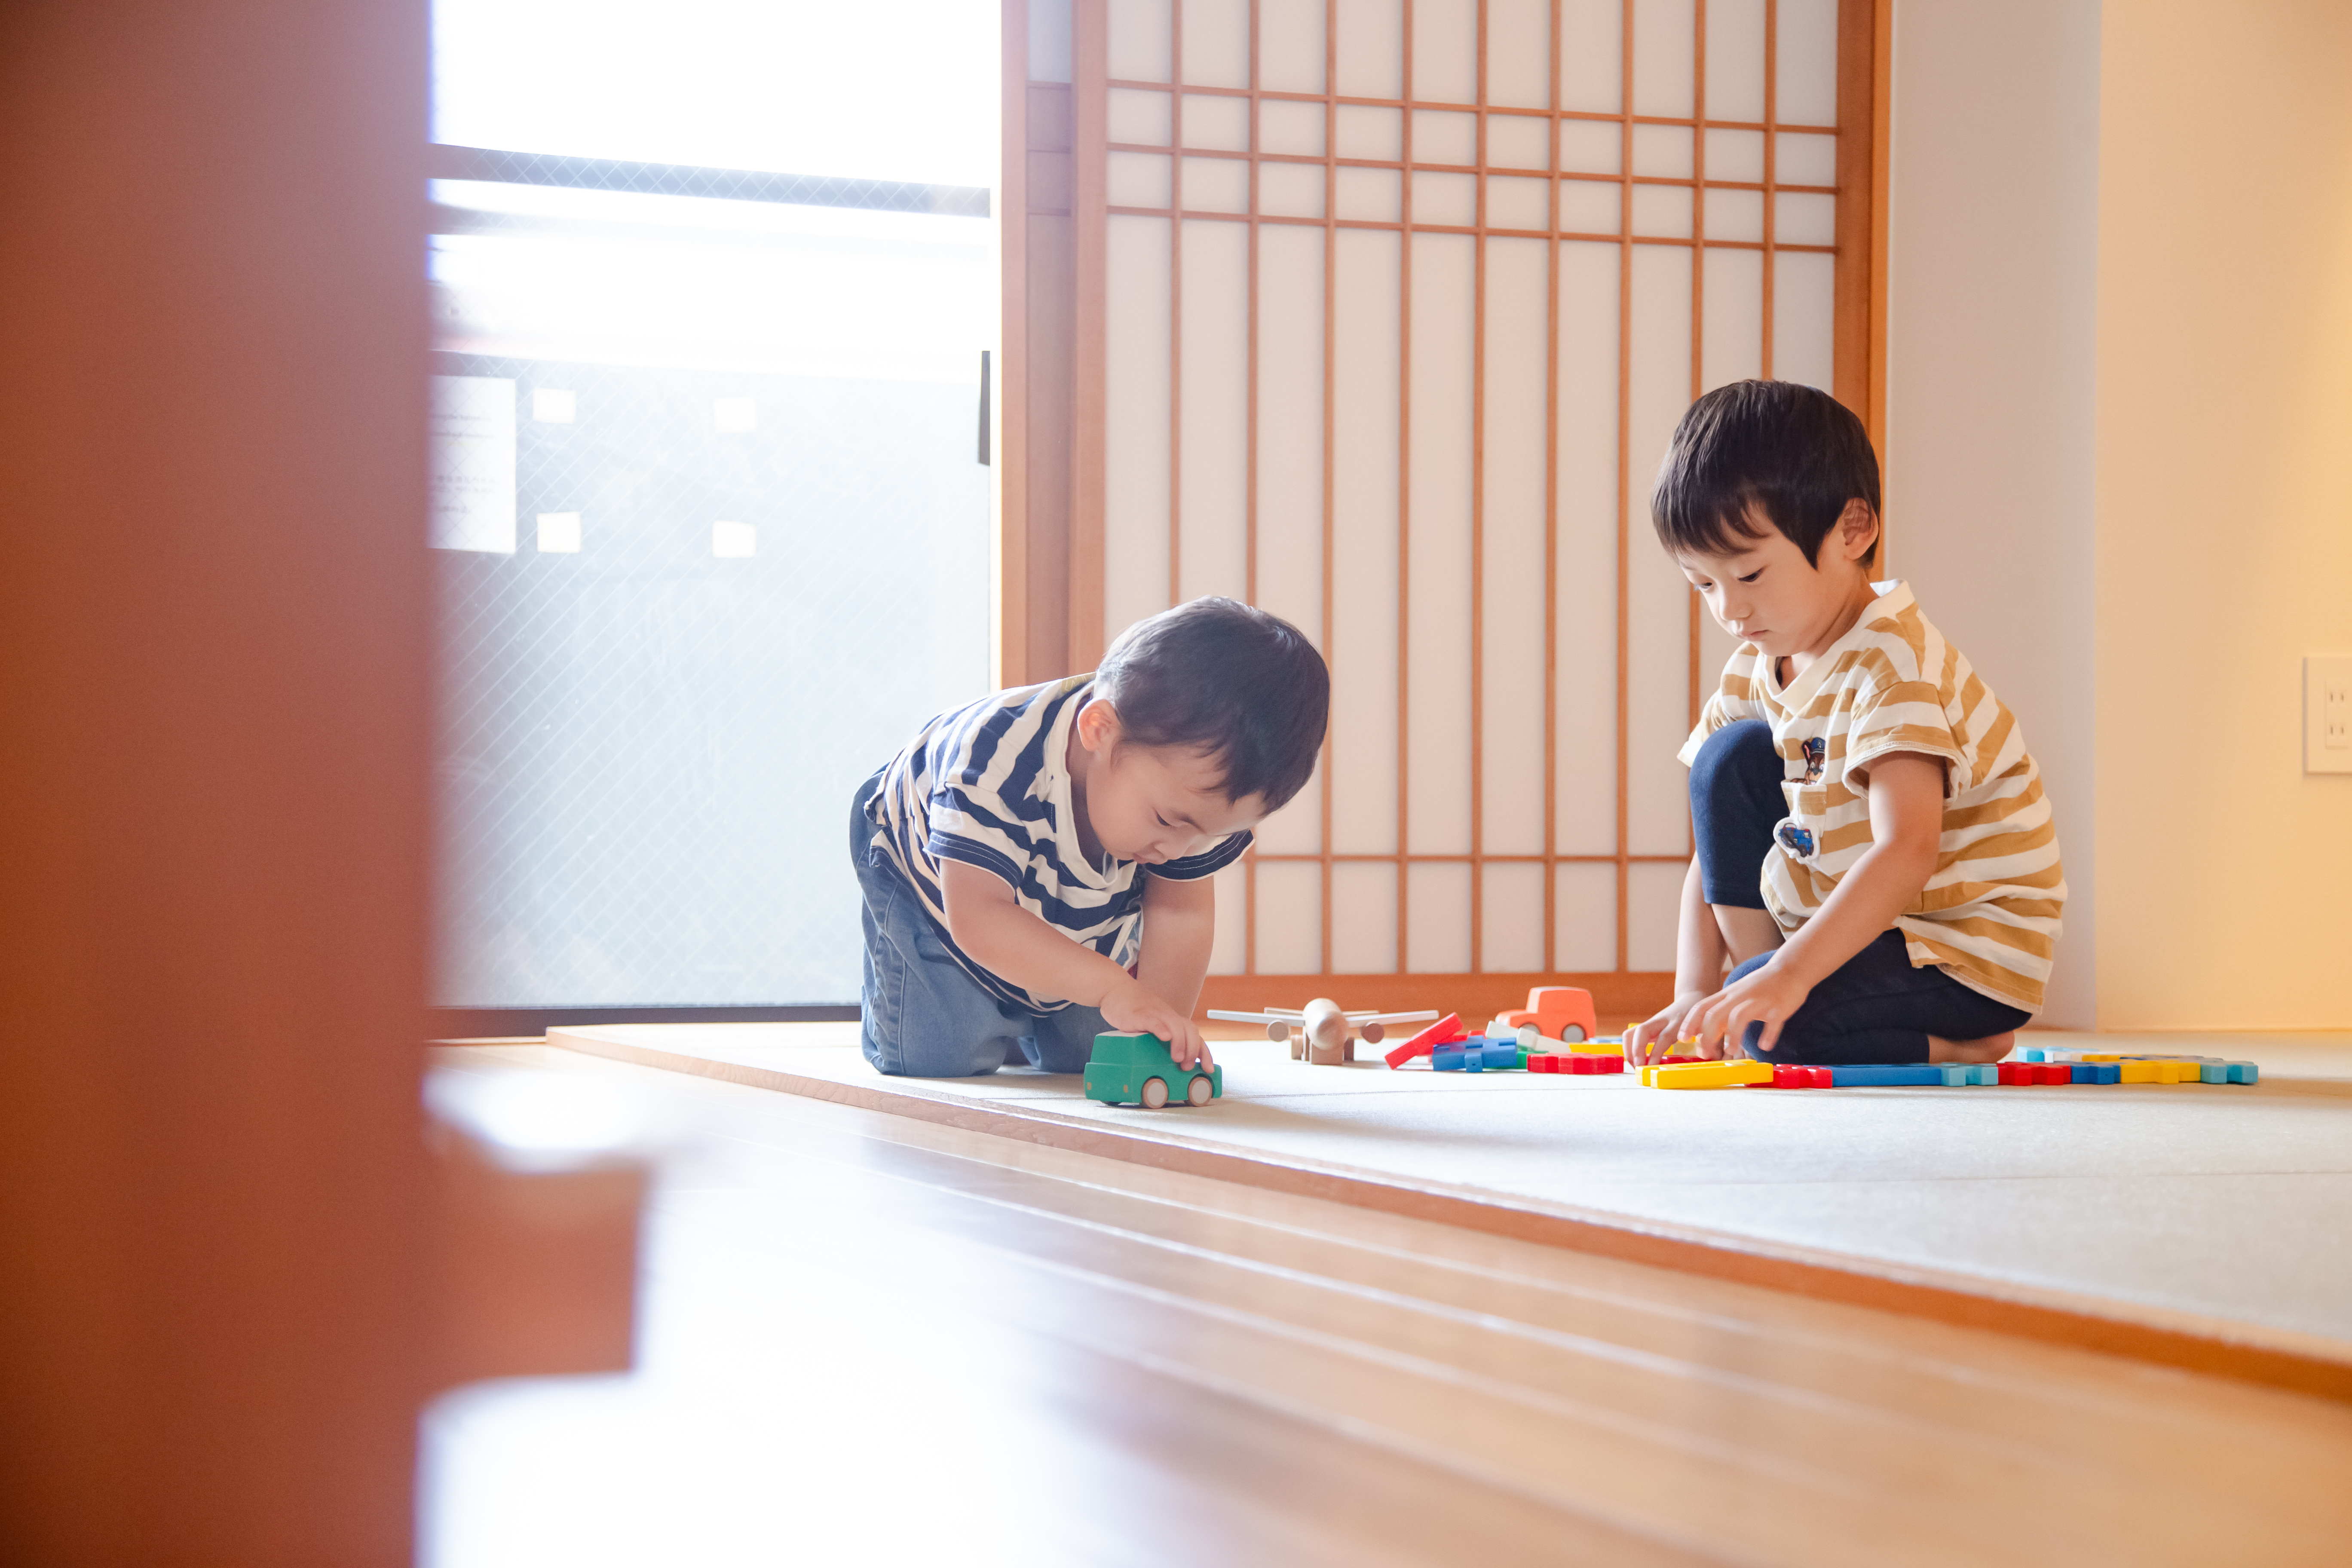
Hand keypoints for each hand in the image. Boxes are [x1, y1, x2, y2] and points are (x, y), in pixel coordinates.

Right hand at [1100, 975, 1216, 1072]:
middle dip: (1192, 1050)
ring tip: (1177, 1058)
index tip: (1208, 1068)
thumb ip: (1159, 1039)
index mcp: (1172, 1021)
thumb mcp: (1151, 1024)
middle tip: (1187, 1066)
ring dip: (1180, 1043)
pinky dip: (1160, 1029)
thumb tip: (1166, 1063)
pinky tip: (1164, 1037)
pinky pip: (1153, 1021)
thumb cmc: (1133, 1011)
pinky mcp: (1139, 1015)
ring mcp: (1154, 1014)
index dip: (1204, 1052)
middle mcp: (1167, 1016)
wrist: (1115, 989)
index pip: (1194, 1035)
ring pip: (1175, 1025)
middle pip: (1189, 1030)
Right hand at [1627, 991, 1711, 1065]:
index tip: (1651, 1067)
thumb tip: (1717, 1060)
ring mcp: (1652, 1023)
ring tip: (1634, 1066)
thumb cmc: (1703, 1016)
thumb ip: (1713, 1044)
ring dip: (1629, 1050)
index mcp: (1679, 1022)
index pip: (1664, 1037)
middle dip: (1636, 1051)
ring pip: (1632, 1032)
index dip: (1656, 1053)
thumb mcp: (1712, 1028)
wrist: (1693, 998)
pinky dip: (1629, 1048)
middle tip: (1638, 1068)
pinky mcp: (1647, 1026)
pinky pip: (1632, 1035)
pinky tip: (1635, 1060)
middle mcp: (1662, 1021)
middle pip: (1642, 1031)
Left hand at [1687, 962, 1813, 1056]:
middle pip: (1716, 1014)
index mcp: (1728, 994)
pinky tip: (1765, 1045)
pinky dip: (1768, 1035)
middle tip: (1707, 1053)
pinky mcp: (1778, 1007)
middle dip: (1707, 1035)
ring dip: (1733, 1036)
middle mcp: (1740, 997)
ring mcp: (1759, 1001)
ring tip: (1731, 1051)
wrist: (1790, 968)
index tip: (1682, 1038)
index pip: (1702, 1007)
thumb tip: (1703, 1034)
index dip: (1690, 1023)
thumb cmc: (1761, 986)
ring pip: (1739, 1017)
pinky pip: (1772, 1022)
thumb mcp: (1736, 995)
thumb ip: (1721, 1012)